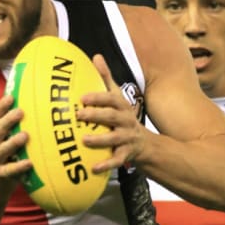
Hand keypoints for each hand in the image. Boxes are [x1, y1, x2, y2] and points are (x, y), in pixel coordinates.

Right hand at [0, 95, 32, 189]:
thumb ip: (12, 125)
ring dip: (13, 142)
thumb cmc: (5, 155)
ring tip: (25, 135)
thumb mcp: (4, 139)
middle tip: (21, 112)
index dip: (1, 106)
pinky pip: (10, 170)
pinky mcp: (1, 175)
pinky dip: (19, 166)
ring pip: (1, 150)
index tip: (11, 97)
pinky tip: (30, 162)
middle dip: (8, 120)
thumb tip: (31, 103)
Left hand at [78, 54, 145, 172]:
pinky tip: (93, 168)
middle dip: (96, 115)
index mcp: (122, 106)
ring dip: (99, 140)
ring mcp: (127, 138)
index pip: (112, 99)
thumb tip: (96, 56)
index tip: (82, 98)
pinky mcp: (127, 155)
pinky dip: (106, 164)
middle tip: (78, 115)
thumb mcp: (118, 98)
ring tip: (84, 140)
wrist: (146, 144)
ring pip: (114, 139)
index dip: (98, 98)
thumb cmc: (124, 117)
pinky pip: (117, 160)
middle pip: (112, 117)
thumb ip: (106, 78)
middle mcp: (126, 121)